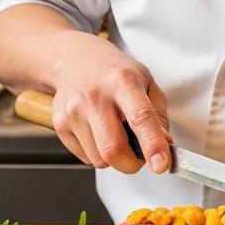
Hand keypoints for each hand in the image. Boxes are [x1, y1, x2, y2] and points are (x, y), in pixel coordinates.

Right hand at [48, 32, 171, 174]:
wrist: (74, 59)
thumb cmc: (114, 72)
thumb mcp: (146, 81)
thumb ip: (158, 115)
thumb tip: (164, 145)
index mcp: (123, 81)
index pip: (140, 117)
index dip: (153, 144)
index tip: (161, 164)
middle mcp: (95, 96)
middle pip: (113, 149)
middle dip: (132, 164)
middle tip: (140, 155)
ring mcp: (74, 111)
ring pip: (99, 159)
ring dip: (114, 158)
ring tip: (115, 134)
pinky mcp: (60, 124)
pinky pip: (85, 158)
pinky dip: (98, 153)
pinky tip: (98, 132)